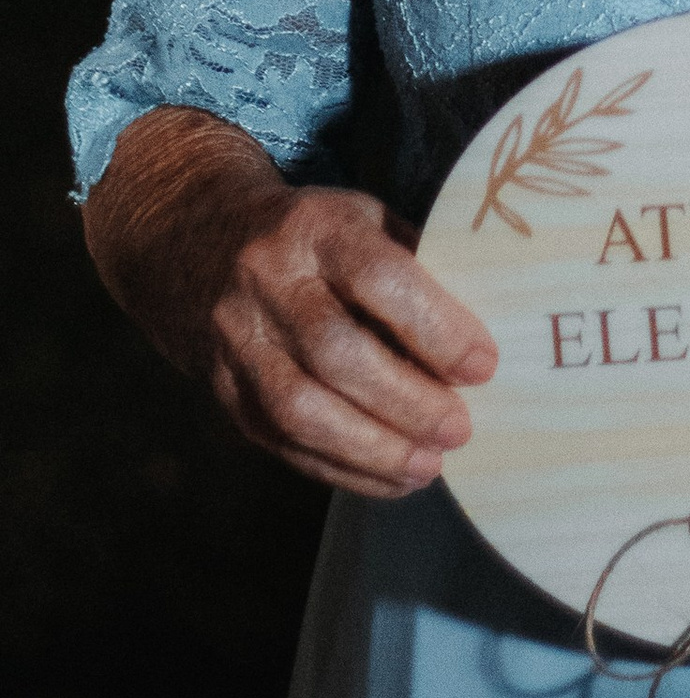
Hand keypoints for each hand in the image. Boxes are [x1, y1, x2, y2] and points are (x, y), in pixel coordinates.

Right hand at [88, 108, 496, 500]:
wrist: (196, 239)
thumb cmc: (314, 234)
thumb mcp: (363, 218)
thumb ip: (416, 265)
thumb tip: (485, 331)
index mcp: (315, 226)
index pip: (378, 277)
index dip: (433, 327)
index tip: (482, 366)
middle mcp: (266, 282)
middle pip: (335, 353)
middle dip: (405, 401)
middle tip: (460, 429)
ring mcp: (236, 340)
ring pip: (300, 408)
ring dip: (371, 449)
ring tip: (428, 467)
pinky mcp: (223, 390)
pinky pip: (280, 442)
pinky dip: (339, 468)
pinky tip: (388, 479)